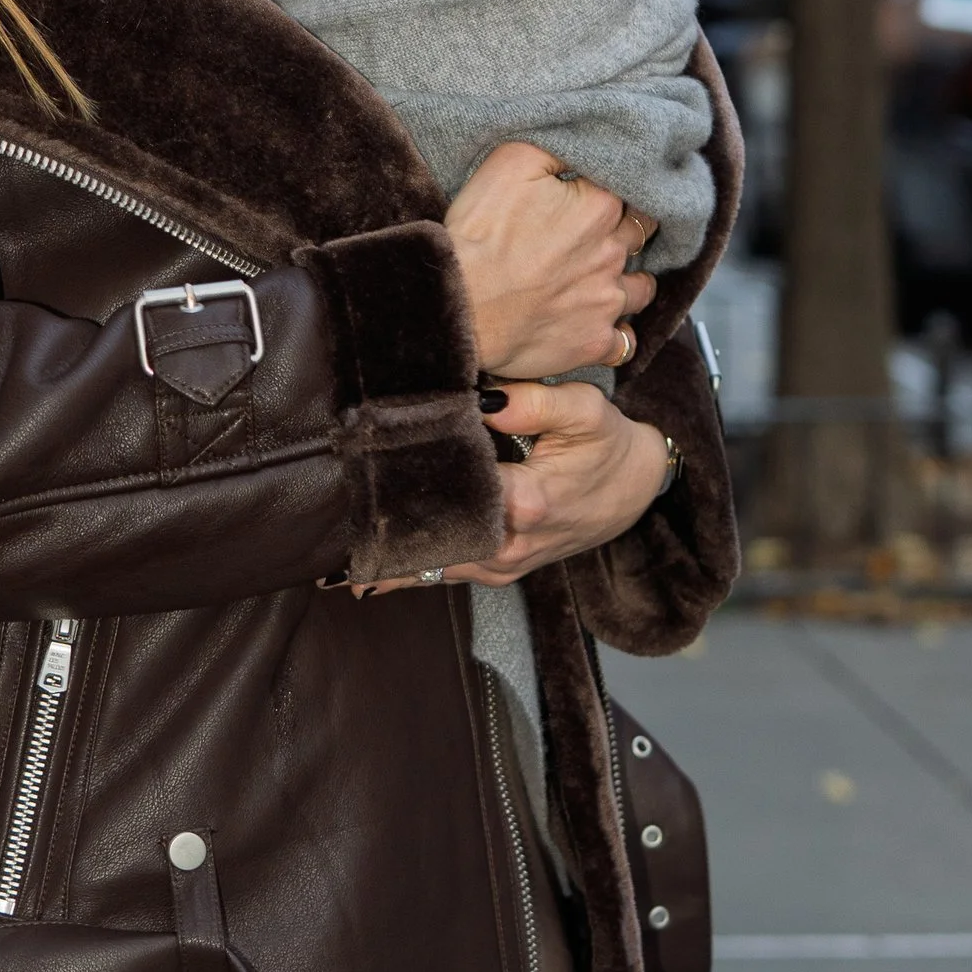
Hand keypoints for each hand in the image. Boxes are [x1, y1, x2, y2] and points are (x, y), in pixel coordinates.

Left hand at [352, 385, 668, 592]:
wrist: (639, 489)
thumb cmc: (610, 446)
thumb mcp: (584, 409)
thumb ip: (533, 401)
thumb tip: (481, 399)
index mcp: (528, 502)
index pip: (455, 499)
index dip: (410, 489)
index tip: (366, 479)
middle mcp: (511, 544)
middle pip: (436, 542)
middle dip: (387, 535)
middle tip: (332, 527)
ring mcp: (505, 564)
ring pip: (439, 566)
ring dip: (394, 559)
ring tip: (338, 555)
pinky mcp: (502, 570)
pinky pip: (449, 572)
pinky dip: (413, 570)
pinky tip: (372, 572)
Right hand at [443, 141, 654, 378]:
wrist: (459, 302)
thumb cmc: (480, 233)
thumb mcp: (510, 162)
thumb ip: (556, 145)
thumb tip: (586, 141)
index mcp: (599, 207)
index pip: (633, 187)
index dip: (619, 187)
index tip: (603, 190)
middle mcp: (613, 253)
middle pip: (643, 234)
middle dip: (630, 228)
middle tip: (605, 229)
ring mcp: (606, 302)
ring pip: (643, 288)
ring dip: (631, 280)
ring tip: (608, 276)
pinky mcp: (593, 342)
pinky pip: (626, 343)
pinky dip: (619, 334)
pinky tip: (605, 325)